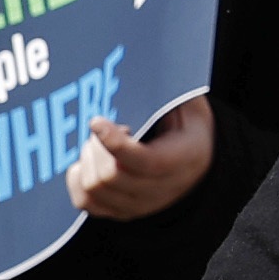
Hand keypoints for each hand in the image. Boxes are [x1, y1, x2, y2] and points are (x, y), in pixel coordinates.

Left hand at [69, 89, 216, 221]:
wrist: (199, 160)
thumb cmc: (187, 123)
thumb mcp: (187, 102)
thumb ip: (168, 90)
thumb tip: (142, 67)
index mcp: (183, 159)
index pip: (142, 161)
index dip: (113, 142)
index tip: (96, 120)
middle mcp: (162, 191)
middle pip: (109, 176)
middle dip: (97, 145)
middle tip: (105, 127)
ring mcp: (140, 206)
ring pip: (94, 189)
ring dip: (88, 160)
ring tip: (101, 143)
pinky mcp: (121, 212)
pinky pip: (85, 203)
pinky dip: (78, 179)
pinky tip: (89, 159)